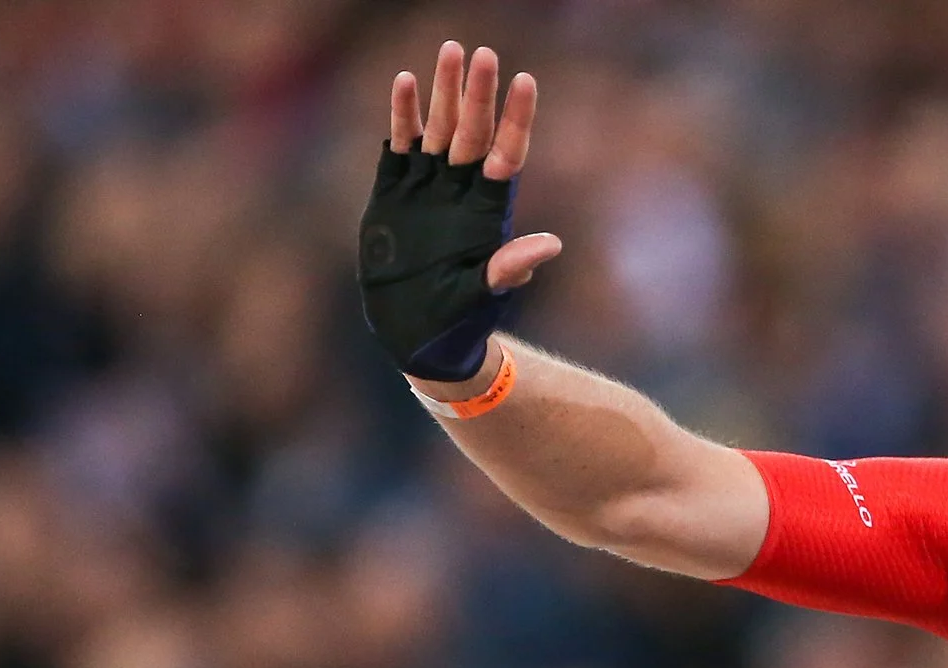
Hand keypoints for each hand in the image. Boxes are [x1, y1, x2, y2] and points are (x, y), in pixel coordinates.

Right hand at [359, 41, 563, 382]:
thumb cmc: (458, 323)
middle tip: (482, 52)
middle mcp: (460, 192)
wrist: (416, 336)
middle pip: (472, 131)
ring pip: (438, 129)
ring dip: (442, 92)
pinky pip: (400, 146)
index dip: (516, 118)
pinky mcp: (395, 193)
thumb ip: (509, 268)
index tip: (526, 80)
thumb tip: (552, 245)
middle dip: (477, 92)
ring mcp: (427, 189)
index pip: (506, 154)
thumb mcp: (482, 297)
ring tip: (450, 50)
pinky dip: (402, 116)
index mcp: (486, 212)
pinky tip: (404, 82)